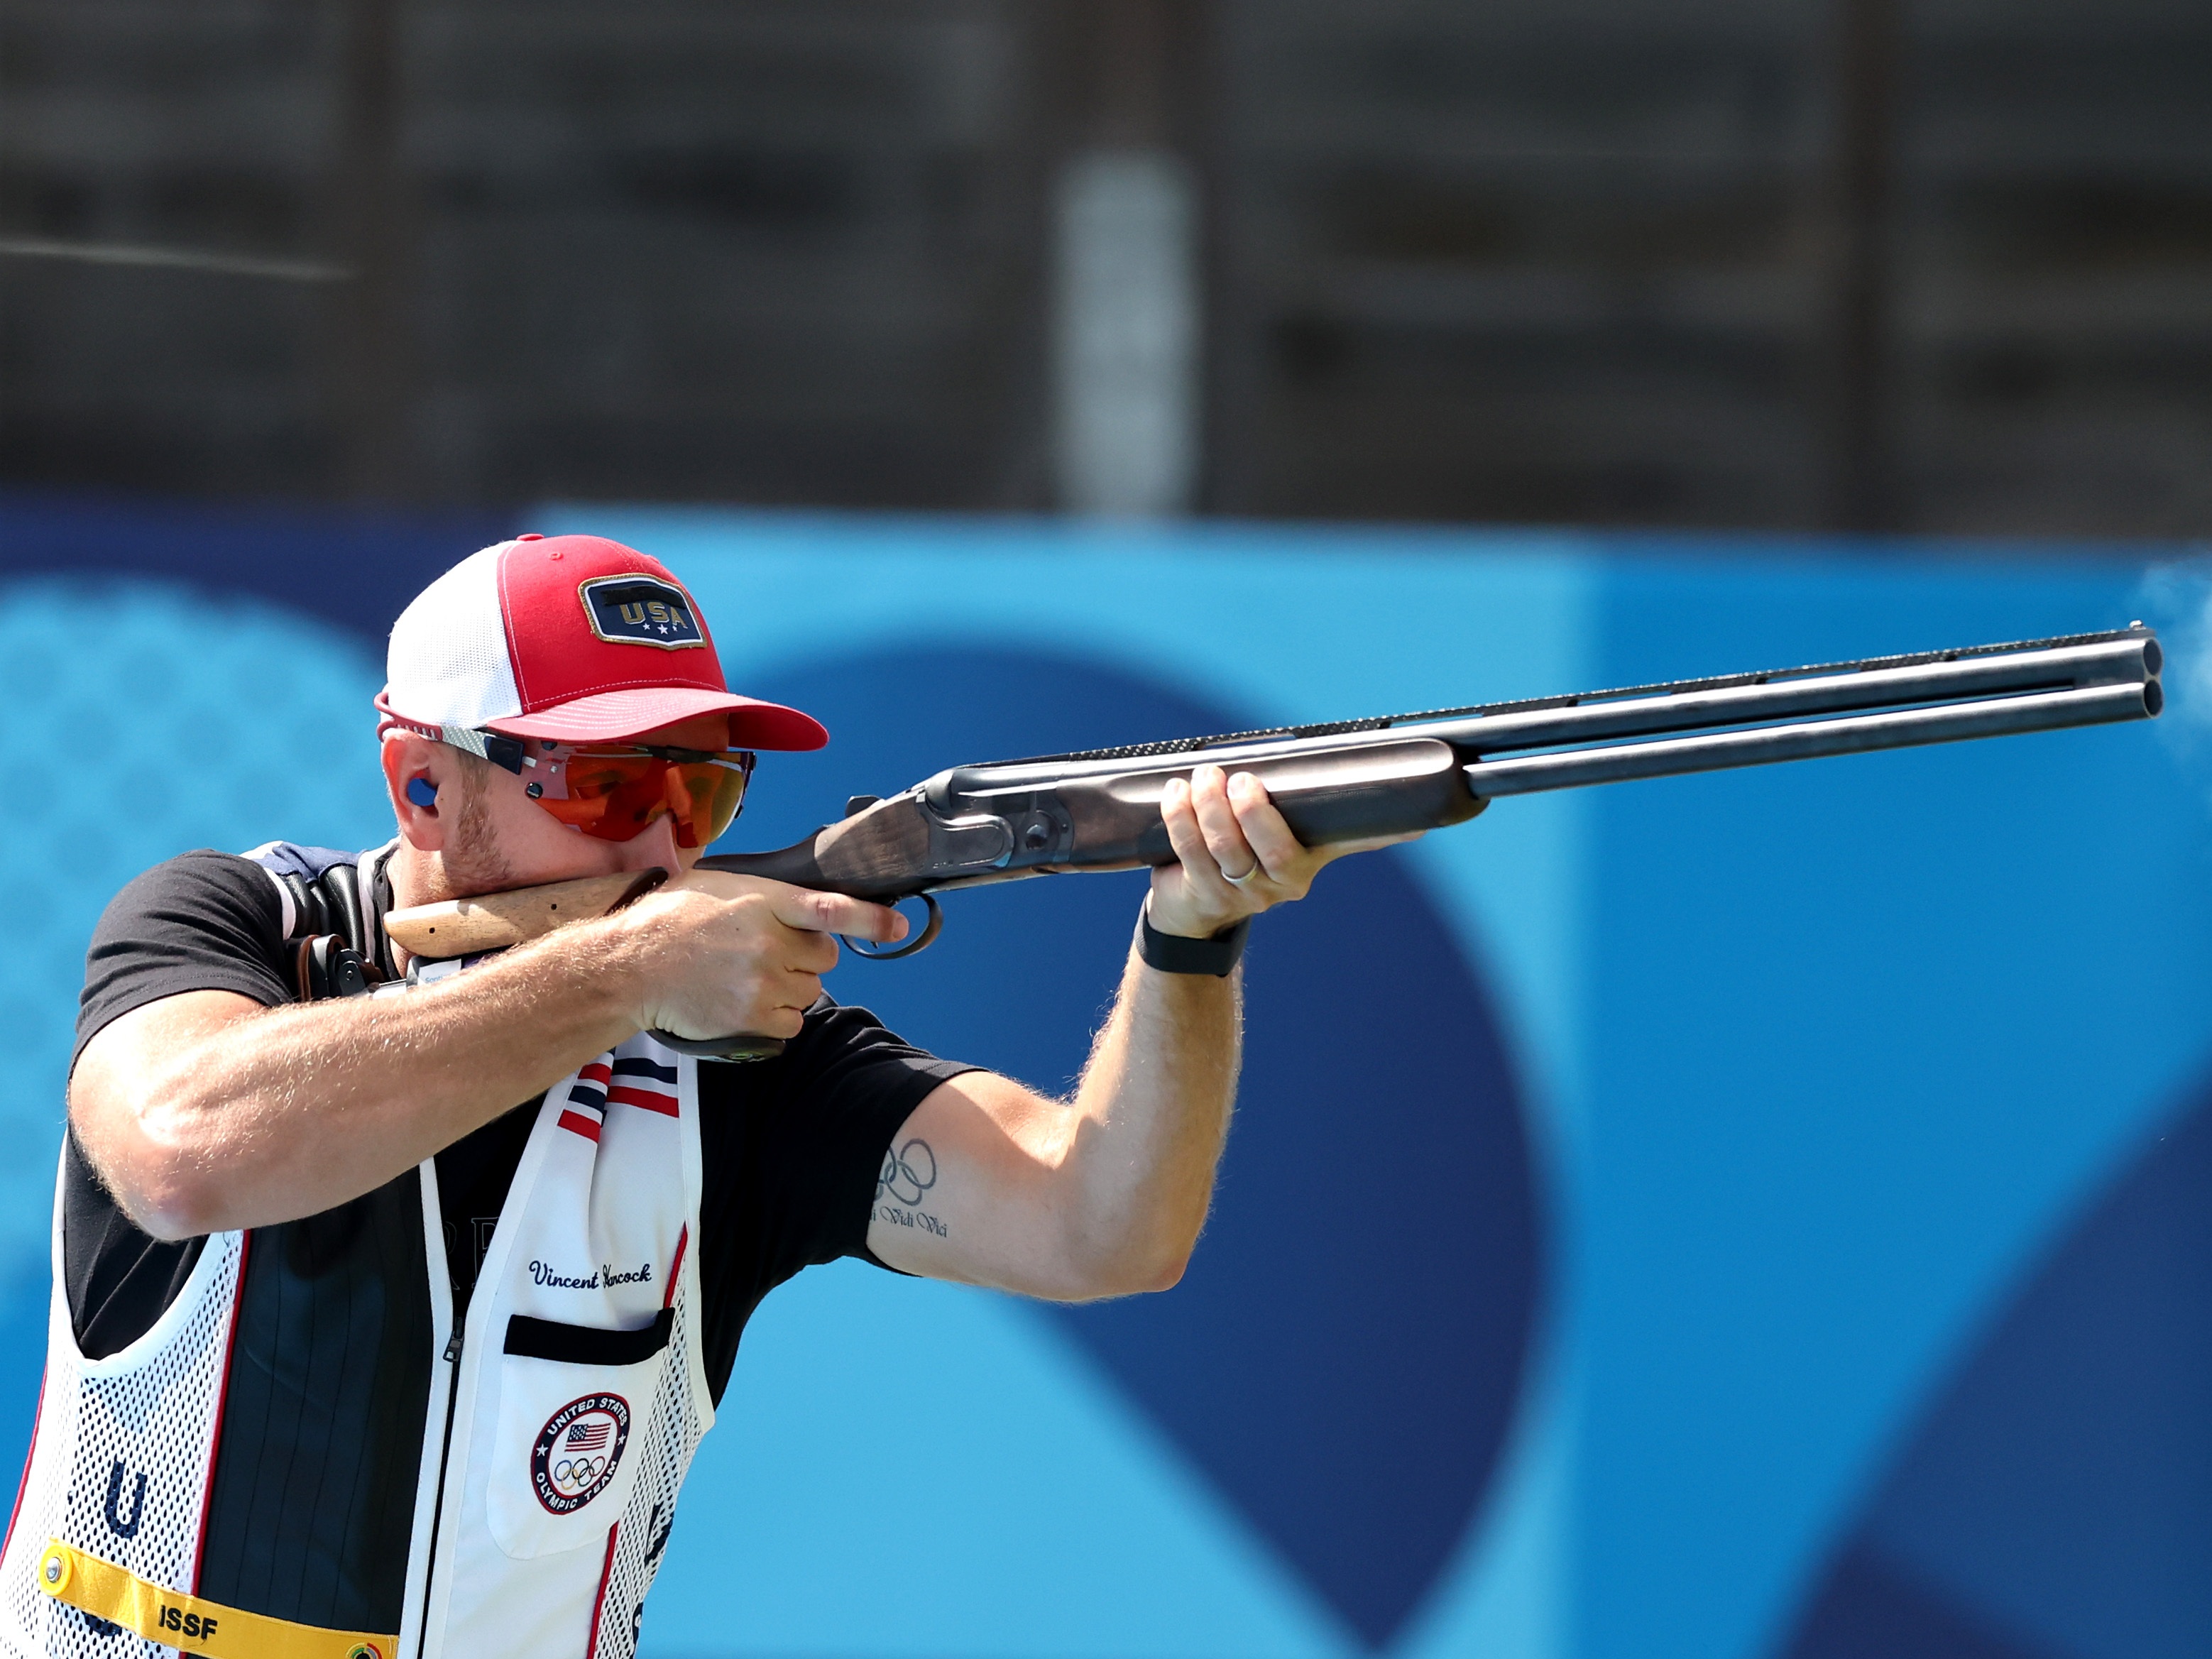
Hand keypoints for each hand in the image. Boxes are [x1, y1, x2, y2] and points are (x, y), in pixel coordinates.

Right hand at [607, 870, 906, 1041]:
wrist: (630, 967)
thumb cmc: (670, 919)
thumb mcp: (720, 885)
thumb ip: (766, 894)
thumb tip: (801, 903)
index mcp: (764, 900)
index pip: (832, 909)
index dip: (871, 920)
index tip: (898, 926)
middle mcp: (770, 941)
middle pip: (825, 957)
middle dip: (805, 956)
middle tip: (766, 952)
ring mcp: (763, 982)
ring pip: (810, 990)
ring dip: (790, 987)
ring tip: (747, 977)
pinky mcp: (753, 1017)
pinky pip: (793, 1022)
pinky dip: (777, 1016)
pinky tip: (746, 1001)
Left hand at [1146, 764, 1419, 939]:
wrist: (1196, 908)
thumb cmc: (1247, 852)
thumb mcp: (1289, 836)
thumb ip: (1329, 820)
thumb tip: (1411, 821)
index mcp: (1311, 861)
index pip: (1350, 844)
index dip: (1380, 836)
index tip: (1412, 822)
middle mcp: (1281, 883)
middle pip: (1274, 851)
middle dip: (1255, 811)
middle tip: (1237, 777)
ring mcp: (1241, 892)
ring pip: (1226, 849)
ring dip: (1210, 808)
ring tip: (1202, 776)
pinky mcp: (1202, 893)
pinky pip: (1190, 852)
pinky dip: (1180, 818)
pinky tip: (1175, 793)